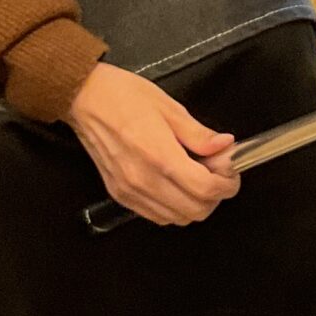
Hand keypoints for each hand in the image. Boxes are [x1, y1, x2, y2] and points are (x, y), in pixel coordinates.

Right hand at [68, 63, 241, 226]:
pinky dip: (173, 208)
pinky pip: (155, 216)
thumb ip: (199, 134)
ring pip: (176, 219)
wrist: (84, 98)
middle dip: (215, 196)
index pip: (206, 189)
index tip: (230, 173)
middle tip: (217, 175)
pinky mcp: (119, 194)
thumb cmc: (122, 96)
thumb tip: (224, 146)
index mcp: (160, 156)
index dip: (227, 184)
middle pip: (195, 211)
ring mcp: (130, 191)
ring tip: (196, 179)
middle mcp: (144, 179)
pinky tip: (175, 186)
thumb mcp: (170, 107)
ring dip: (194, 205)